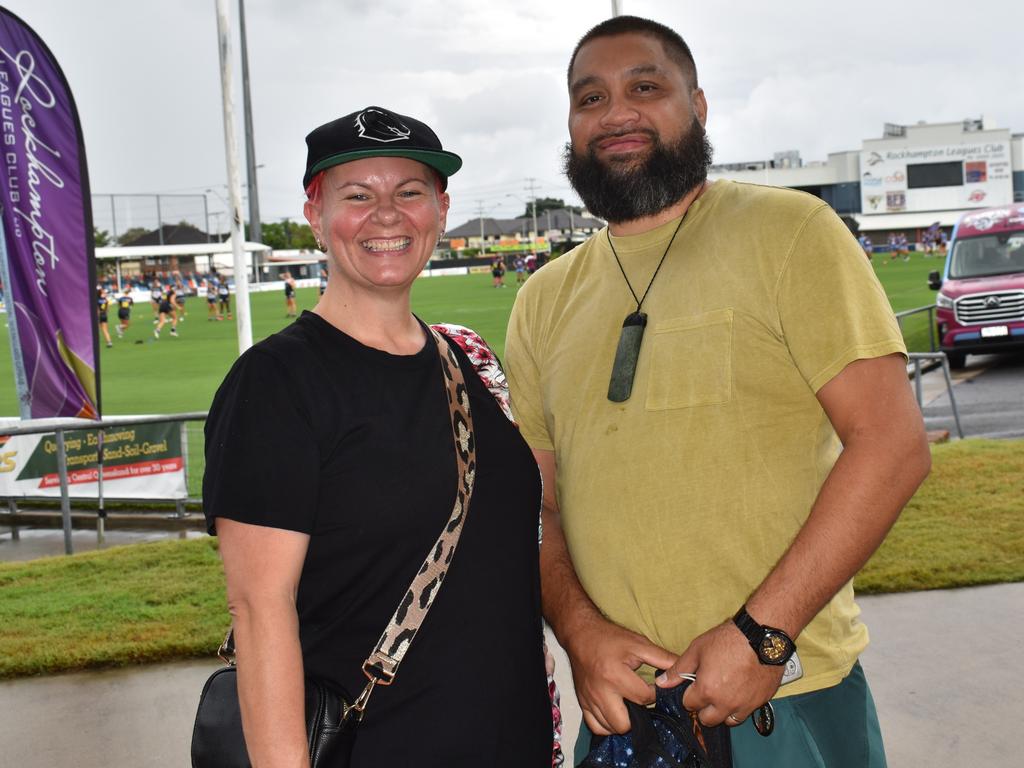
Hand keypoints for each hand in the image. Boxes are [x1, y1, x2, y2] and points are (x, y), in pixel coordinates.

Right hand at [563, 615, 677, 734]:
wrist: (581, 634)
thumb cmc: (609, 638)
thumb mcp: (638, 644)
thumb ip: (662, 658)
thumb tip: (683, 671)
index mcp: (615, 675)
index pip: (644, 699)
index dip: (654, 694)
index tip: (654, 687)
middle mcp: (600, 691)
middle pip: (625, 723)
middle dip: (638, 715)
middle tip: (640, 700)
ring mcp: (589, 699)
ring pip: (610, 728)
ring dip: (624, 721)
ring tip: (629, 705)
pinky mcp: (582, 703)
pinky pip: (596, 727)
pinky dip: (607, 725)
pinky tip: (615, 713)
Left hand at [656, 620, 783, 726]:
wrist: (762, 635)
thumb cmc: (727, 639)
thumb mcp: (697, 650)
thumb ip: (679, 670)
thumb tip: (662, 683)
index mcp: (707, 690)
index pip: (689, 705)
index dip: (689, 695)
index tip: (693, 686)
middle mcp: (725, 703)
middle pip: (708, 720)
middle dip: (704, 709)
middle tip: (707, 692)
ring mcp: (745, 705)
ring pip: (728, 721)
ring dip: (723, 712)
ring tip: (723, 694)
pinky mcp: (761, 701)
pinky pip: (747, 713)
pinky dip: (741, 706)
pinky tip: (740, 691)